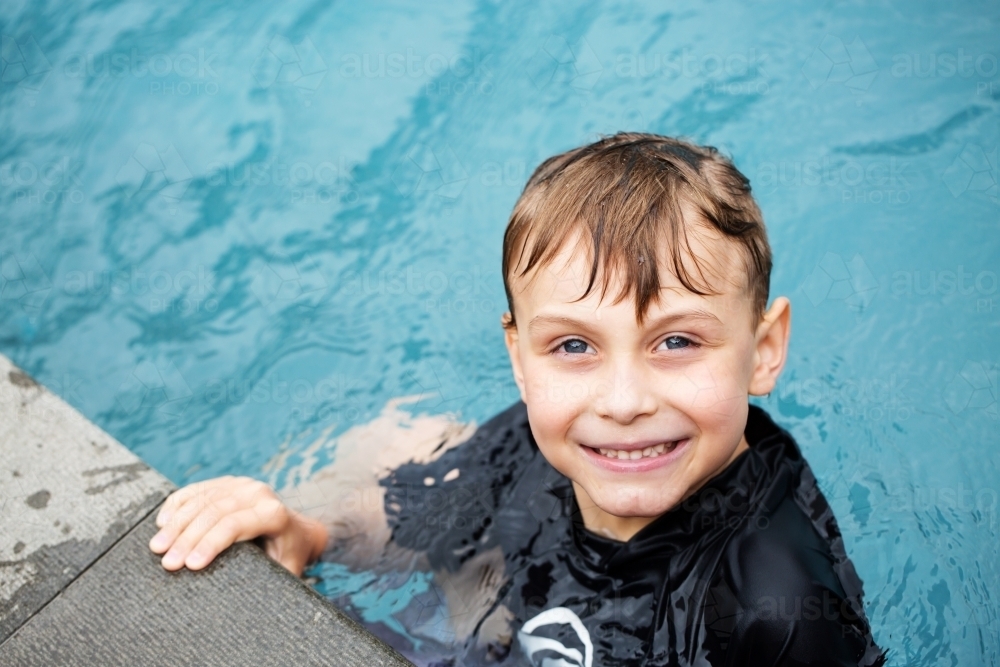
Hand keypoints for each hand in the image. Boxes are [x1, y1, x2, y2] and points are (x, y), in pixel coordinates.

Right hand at [148, 475, 328, 576]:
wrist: (298, 529)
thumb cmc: (289, 555)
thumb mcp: (287, 570)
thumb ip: (272, 582)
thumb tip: (250, 610)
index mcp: (274, 513)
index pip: (236, 524)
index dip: (211, 543)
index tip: (190, 566)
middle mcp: (258, 493)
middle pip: (215, 512)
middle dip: (187, 539)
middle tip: (166, 563)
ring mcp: (242, 485)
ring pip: (202, 500)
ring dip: (176, 524)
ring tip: (157, 547)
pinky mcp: (227, 484)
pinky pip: (197, 490)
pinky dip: (177, 504)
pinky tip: (162, 522)